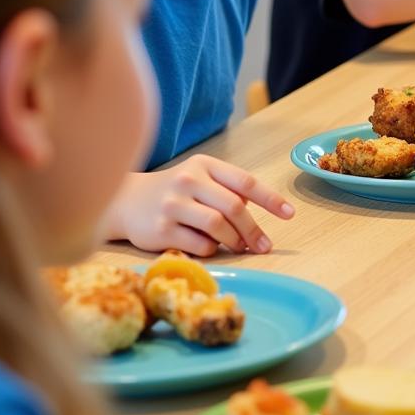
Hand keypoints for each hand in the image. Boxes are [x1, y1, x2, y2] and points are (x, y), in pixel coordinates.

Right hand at [105, 156, 294, 256]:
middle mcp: (188, 181)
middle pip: (234, 206)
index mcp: (204, 165)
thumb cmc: (174, 191)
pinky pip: (198, 245)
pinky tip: (212, 248)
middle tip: (265, 245)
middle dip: (254, 229)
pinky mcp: (160, 230)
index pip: (245, 182)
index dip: (270, 199)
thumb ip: (229, 188)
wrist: (125, 202)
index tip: (289, 214)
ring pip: (217, 226)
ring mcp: (172, 205)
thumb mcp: (201, 178)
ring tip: (240, 247)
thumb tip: (261, 205)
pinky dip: (212, 249)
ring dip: (235, 240)